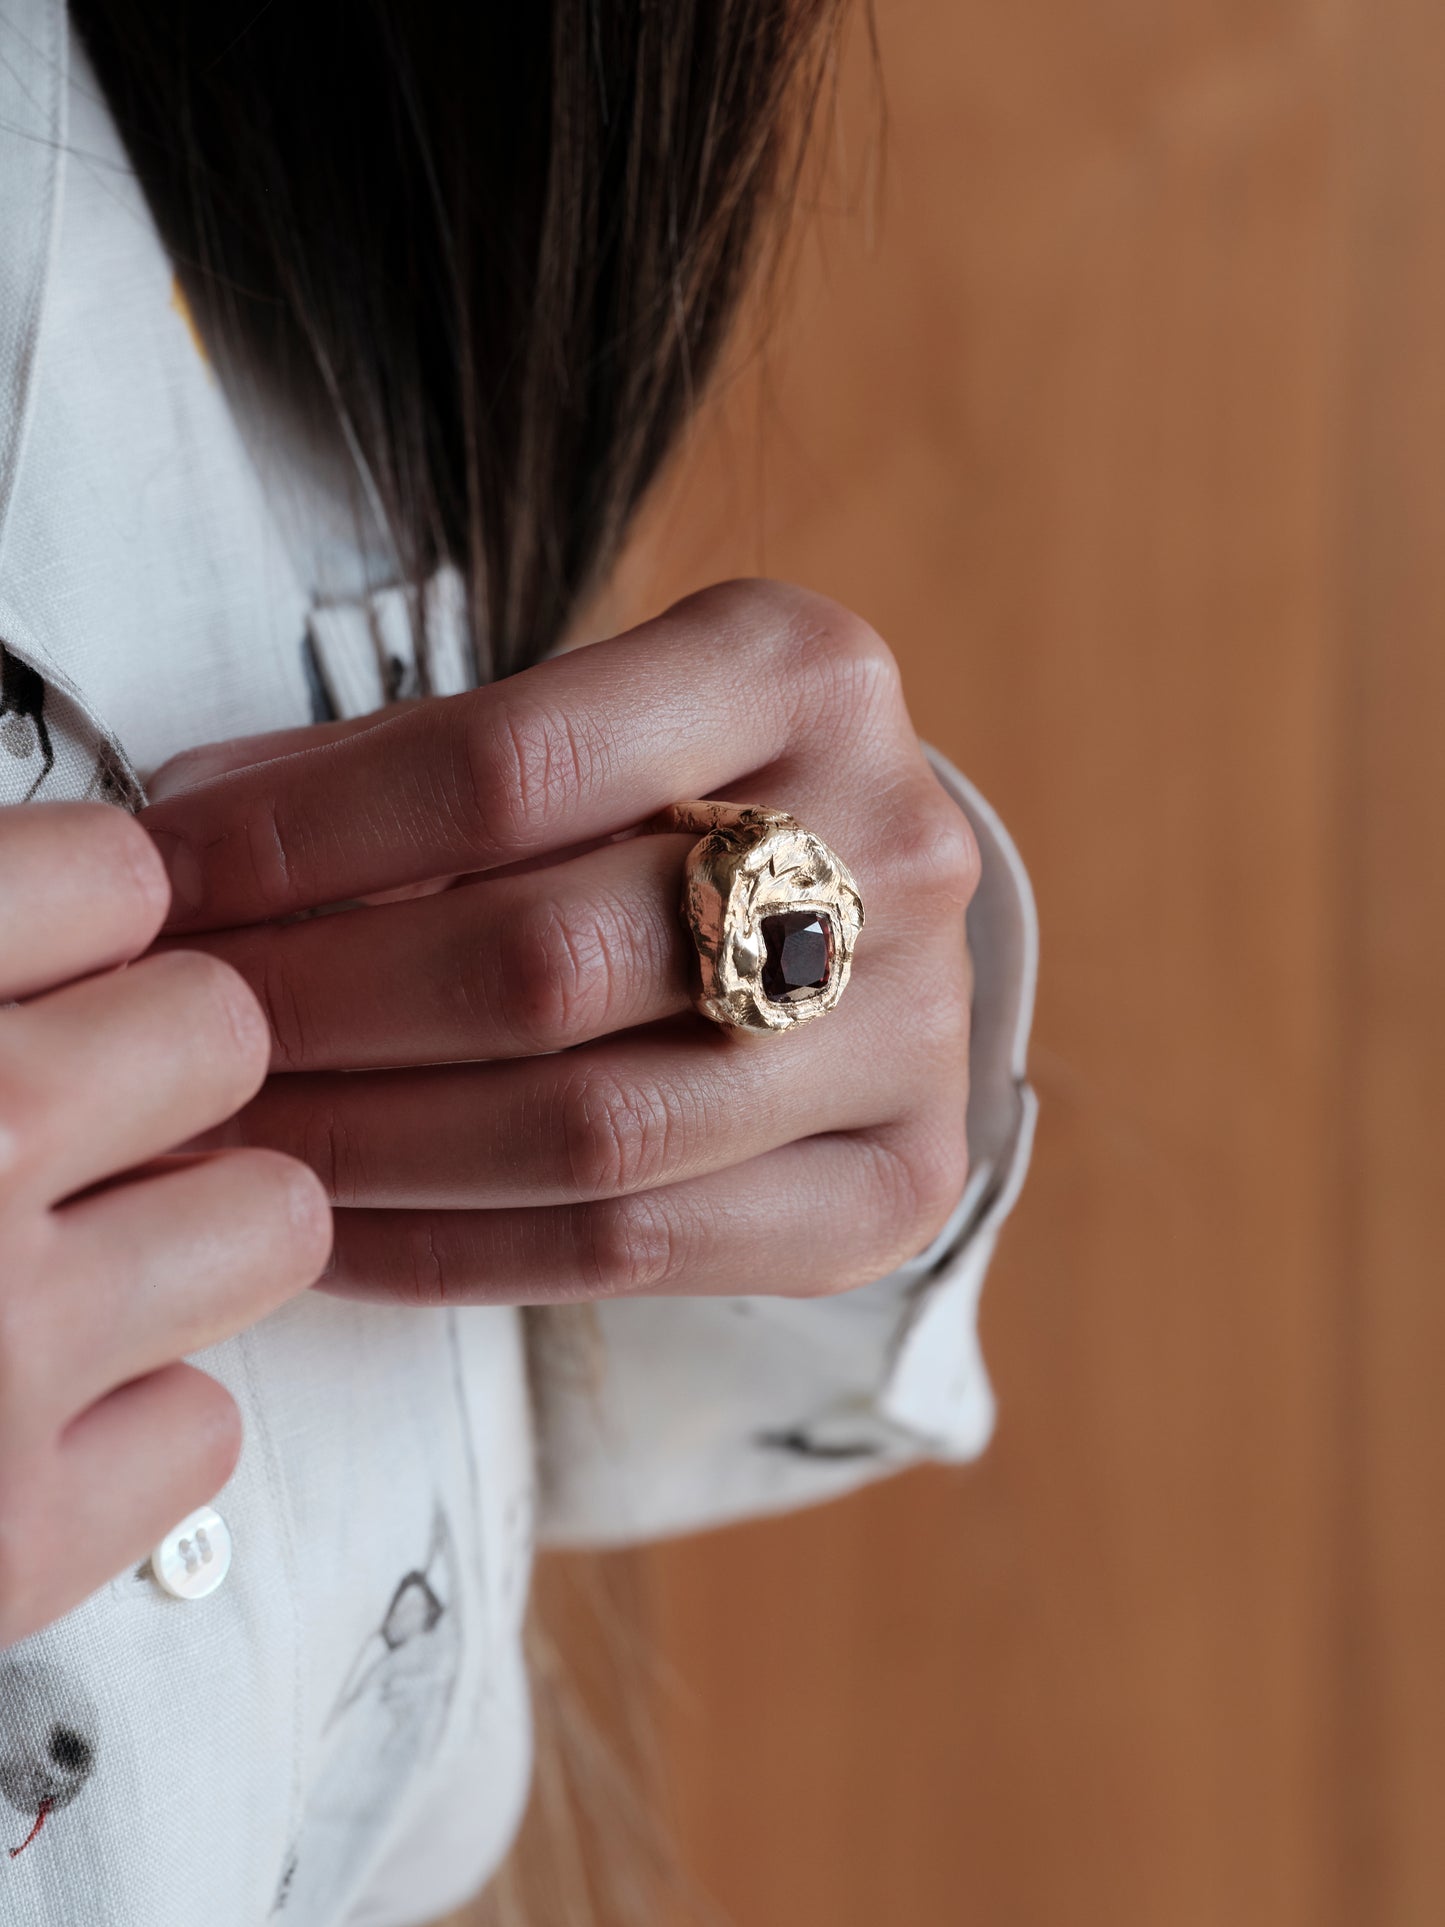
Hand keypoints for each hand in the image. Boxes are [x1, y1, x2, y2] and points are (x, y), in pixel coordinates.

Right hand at [0, 805, 331, 1646]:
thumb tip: (116, 893)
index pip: (113, 871)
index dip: (117, 911)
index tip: (106, 946)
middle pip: (225, 1028)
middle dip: (185, 1058)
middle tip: (89, 1104)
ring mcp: (4, 1338)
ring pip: (273, 1217)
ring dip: (198, 1231)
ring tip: (66, 1261)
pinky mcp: (19, 1532)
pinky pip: (201, 1420)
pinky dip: (136, 1420)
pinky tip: (30, 1416)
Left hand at [142, 581, 978, 1306]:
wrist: (871, 909)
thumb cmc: (686, 800)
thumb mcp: (575, 717)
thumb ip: (398, 770)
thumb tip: (184, 848)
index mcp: (805, 673)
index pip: (508, 765)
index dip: (300, 837)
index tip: (162, 884)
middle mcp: (896, 847)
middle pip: (546, 961)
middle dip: (317, 1009)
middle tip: (180, 1037)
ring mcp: (919, 1031)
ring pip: (590, 1131)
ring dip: (368, 1148)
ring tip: (232, 1140)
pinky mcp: (903, 1183)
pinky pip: (637, 1248)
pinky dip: (453, 1253)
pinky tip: (335, 1231)